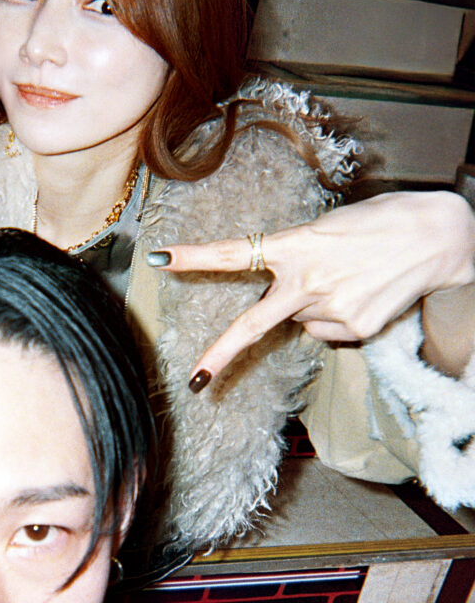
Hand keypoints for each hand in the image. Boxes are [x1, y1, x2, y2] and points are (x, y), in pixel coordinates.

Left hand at [151, 191, 474, 390]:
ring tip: (348, 277)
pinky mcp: (356, 327)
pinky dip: (338, 317)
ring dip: (313, 306)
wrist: (440, 237)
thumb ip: (294, 261)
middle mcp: (307, 281)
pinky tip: (362, 293)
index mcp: (294, 246)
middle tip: (194, 380)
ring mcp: (333, 308)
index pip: (234, 253)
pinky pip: (328, 330)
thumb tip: (285, 303)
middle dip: (221, 353)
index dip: (195, 257)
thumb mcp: (325, 229)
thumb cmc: (379, 223)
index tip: (161, 259)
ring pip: (302, 321)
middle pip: (253, 323)